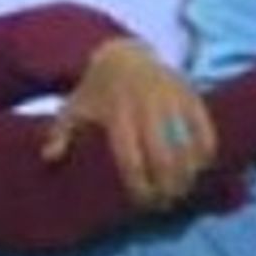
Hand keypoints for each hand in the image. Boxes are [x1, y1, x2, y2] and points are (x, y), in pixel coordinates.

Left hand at [41, 38, 216, 210]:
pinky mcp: (188, 93)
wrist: (123, 52)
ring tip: (184, 189)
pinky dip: (206, 150)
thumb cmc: (96, 90)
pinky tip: (201, 167)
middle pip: (163, 158)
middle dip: (168, 188)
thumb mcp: (73, 107)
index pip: (132, 161)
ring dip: (189, 174)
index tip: (143, 203)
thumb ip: (60, 133)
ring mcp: (170, 98)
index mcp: (116, 114)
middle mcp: (145, 106)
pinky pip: (205, 128)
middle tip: (167, 202)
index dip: (140, 188)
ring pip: (187, 146)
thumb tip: (49, 158)